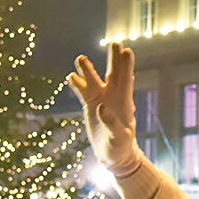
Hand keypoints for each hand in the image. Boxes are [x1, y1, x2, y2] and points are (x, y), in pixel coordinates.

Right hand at [67, 43, 143, 177]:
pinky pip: (82, 91)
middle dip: (114, 59)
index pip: (126, 80)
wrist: (115, 156)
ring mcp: (100, 100)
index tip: (127, 51)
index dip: (126, 66)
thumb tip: (101, 107)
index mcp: (124, 102)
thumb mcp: (120, 137)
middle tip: (115, 42)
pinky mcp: (90, 106)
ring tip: (80, 58)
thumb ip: (112, 123)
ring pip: (94, 80)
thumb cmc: (122, 147)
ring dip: (88, 70)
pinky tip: (71, 76)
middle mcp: (113, 97)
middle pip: (113, 74)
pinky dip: (77, 84)